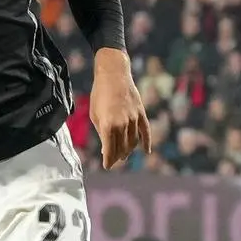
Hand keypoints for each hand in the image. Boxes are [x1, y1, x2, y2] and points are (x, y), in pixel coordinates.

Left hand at [90, 48, 150, 169]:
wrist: (113, 74)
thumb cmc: (99, 94)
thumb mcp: (94, 114)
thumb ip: (101, 131)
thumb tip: (106, 147)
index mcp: (109, 125)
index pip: (110, 149)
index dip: (108, 160)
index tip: (106, 166)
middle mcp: (123, 124)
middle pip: (122, 148)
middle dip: (117, 157)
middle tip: (113, 162)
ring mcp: (134, 119)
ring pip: (133, 142)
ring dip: (128, 151)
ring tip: (123, 156)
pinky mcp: (141, 113)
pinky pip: (146, 131)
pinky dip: (146, 142)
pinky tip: (146, 151)